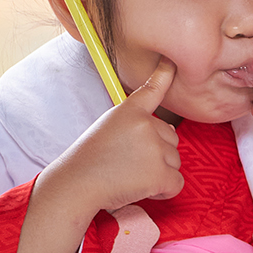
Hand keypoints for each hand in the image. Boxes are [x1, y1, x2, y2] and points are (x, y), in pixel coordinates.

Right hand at [49, 59, 184, 213]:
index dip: (165, 73)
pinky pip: (177, 183)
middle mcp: (146, 125)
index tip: (172, 61)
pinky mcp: (159, 173)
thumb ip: (136, 125)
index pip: (152, 88)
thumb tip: (170, 132)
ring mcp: (154, 148)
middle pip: (171, 138)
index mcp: (129, 111)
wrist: (75, 186)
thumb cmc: (88, 162)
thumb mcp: (108, 129)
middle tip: (129, 162)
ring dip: (159, 172)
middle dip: (157, 153)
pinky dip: (164, 190)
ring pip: (174, 161)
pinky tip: (143, 190)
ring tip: (130, 175)